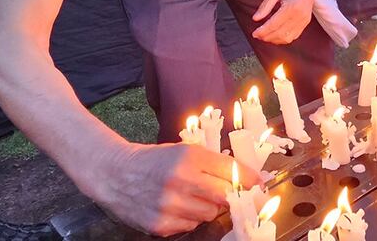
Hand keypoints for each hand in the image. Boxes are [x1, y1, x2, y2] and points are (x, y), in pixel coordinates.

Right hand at [92, 143, 258, 235]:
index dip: (250, 178)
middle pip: (225, 196)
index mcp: (190, 157)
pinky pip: (190, 226)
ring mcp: (170, 205)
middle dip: (230, 195)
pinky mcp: (160, 224)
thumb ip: (213, 163)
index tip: (260, 183)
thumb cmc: (156, 160)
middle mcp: (181, 180)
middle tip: (229, 193)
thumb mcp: (185, 151)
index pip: (231, 170)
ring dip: (208, 208)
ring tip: (193, 197)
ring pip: (209, 214)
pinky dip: (190, 219)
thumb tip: (246, 176)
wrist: (116, 174)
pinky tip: (178, 207)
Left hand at [252, 0, 317, 43]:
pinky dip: (283, 38)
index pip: (274, 24)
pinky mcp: (306, 23)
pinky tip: (276, 34)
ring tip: (265, 36)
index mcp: (291, 7)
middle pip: (280, 33)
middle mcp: (299, 16)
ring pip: (287, 38)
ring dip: (274, 40)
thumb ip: (265, 6)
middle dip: (267, 37)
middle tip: (257, 35)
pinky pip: (293, 36)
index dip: (262, 31)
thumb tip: (255, 19)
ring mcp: (304, 20)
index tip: (254, 34)